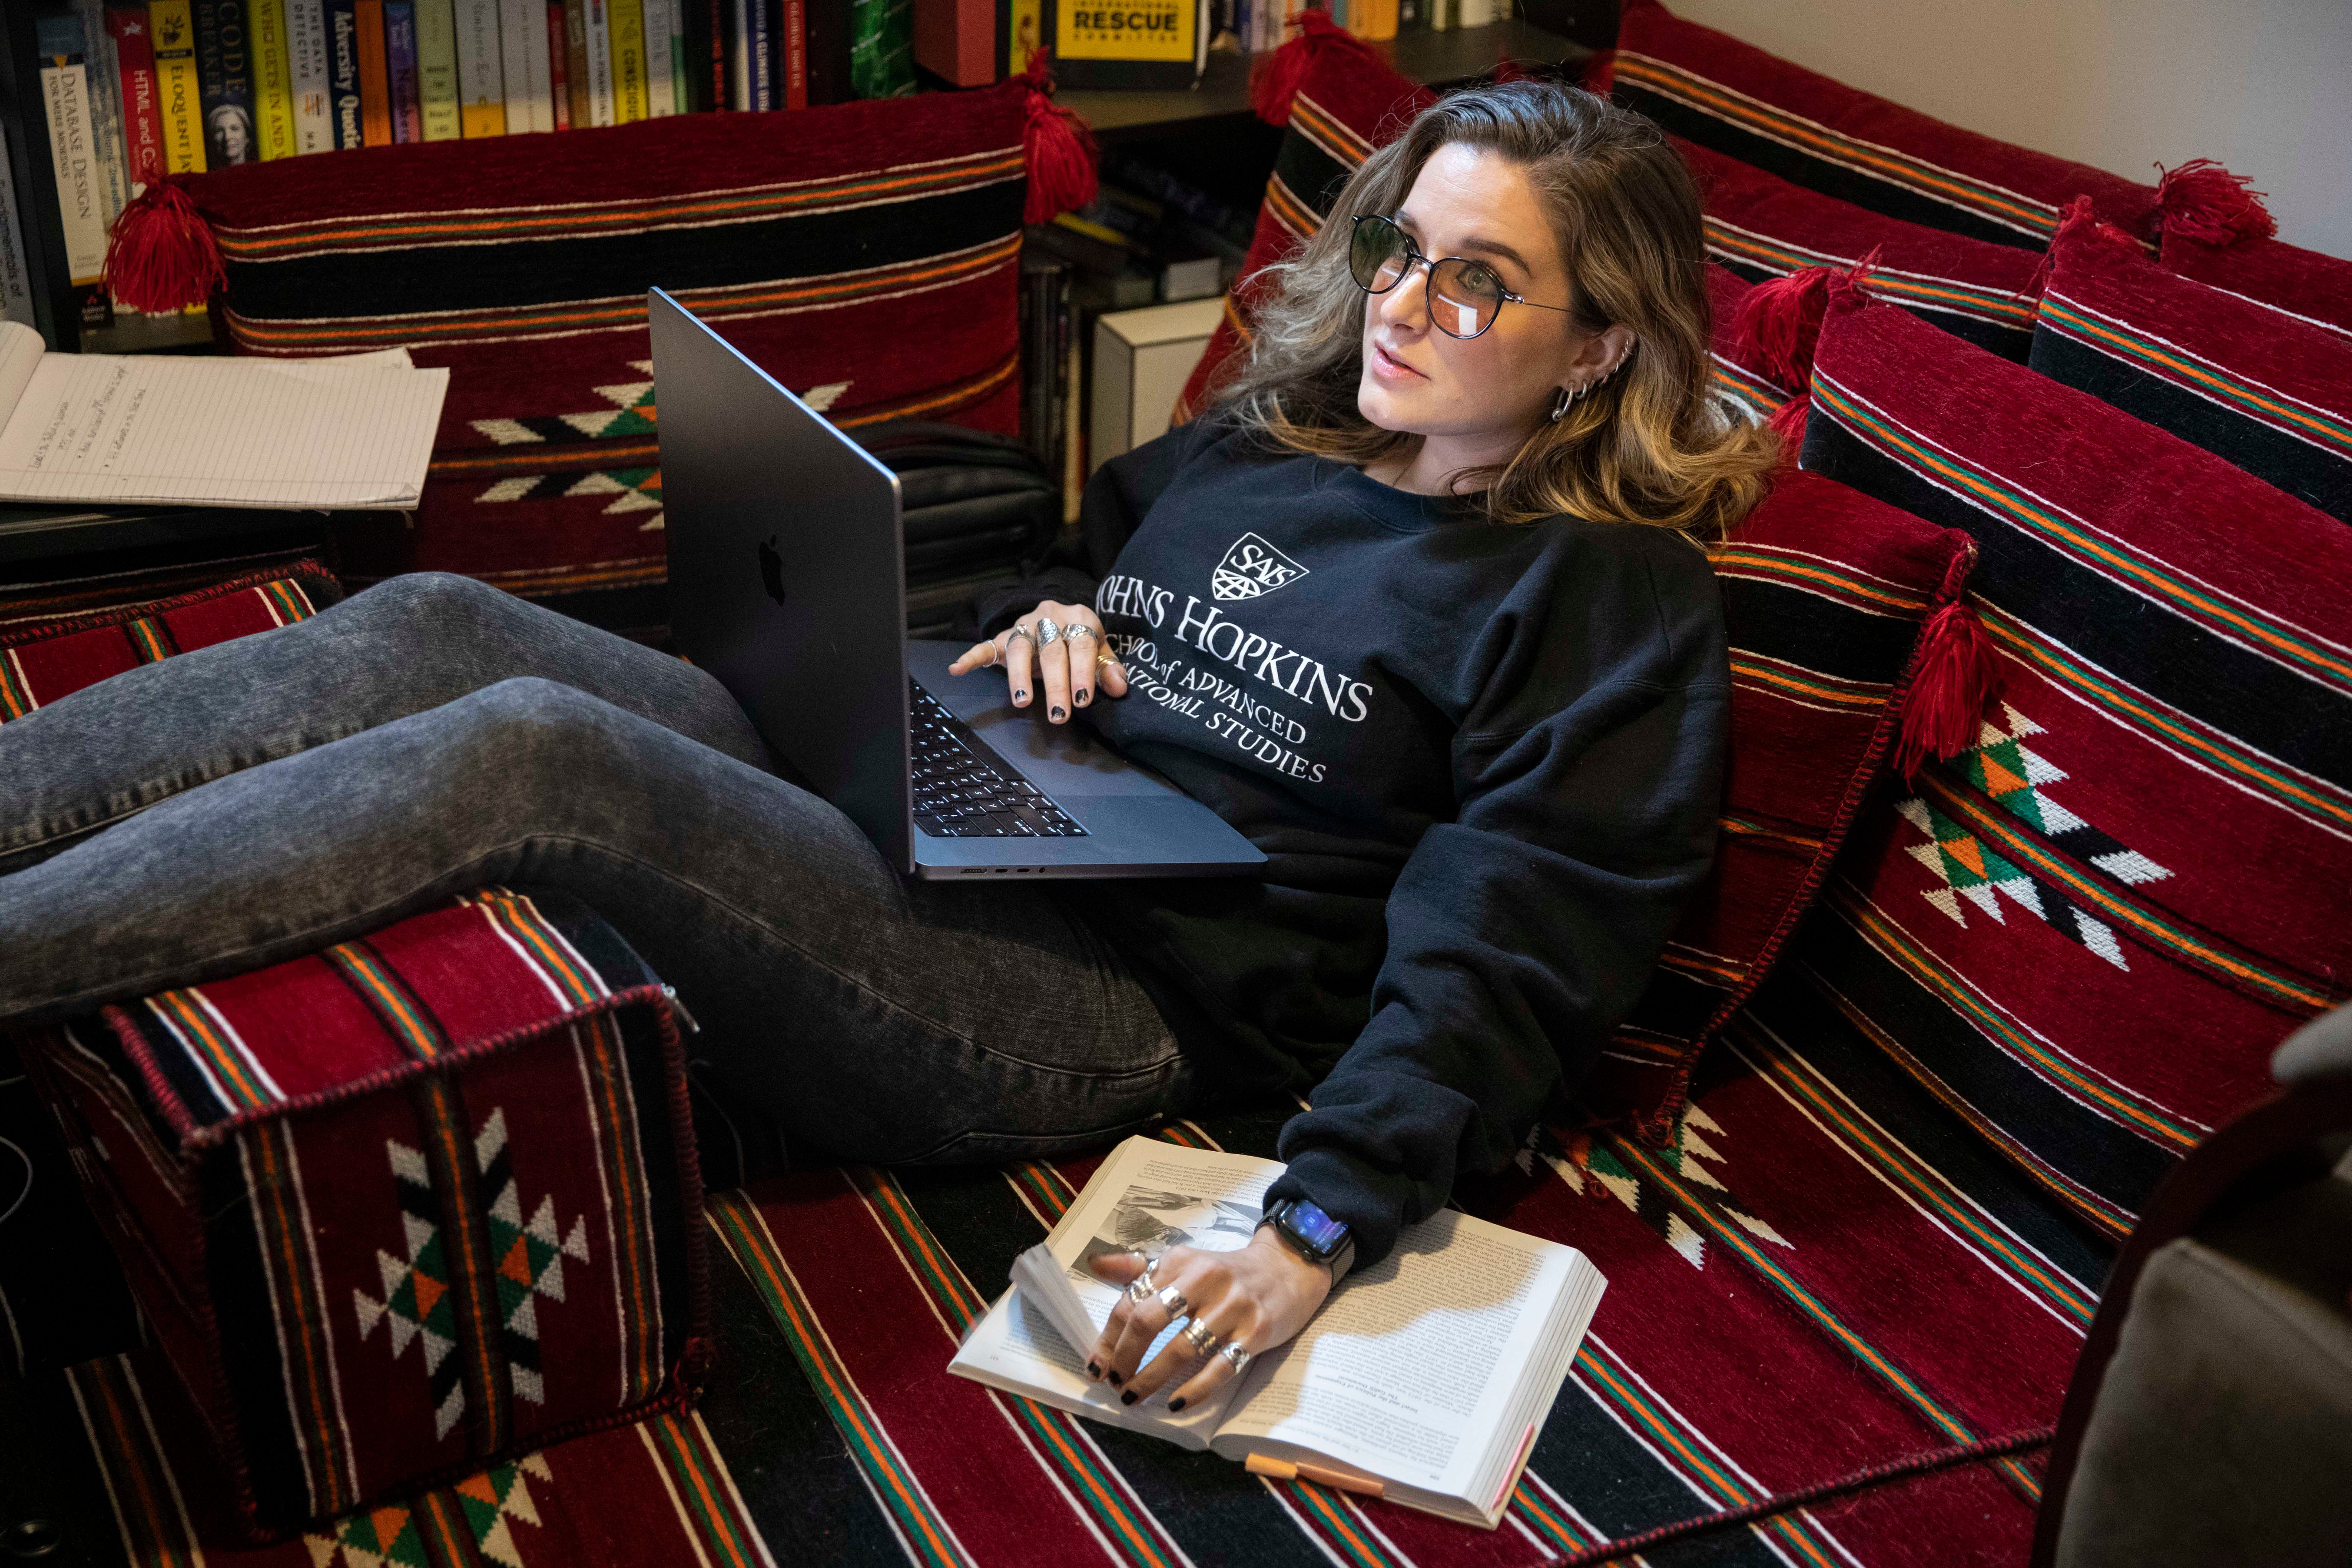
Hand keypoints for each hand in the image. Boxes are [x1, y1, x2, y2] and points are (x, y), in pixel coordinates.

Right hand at [946, 600, 1128, 723]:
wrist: (1060, 615)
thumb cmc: (1081, 640)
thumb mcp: (1100, 650)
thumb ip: (1108, 668)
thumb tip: (1120, 688)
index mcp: (1079, 617)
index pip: (1081, 644)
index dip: (1082, 672)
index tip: (1082, 700)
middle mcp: (1050, 616)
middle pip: (1051, 650)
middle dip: (1055, 684)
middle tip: (1058, 714)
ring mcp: (1024, 625)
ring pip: (1019, 647)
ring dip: (1019, 676)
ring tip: (1021, 701)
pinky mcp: (1004, 635)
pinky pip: (986, 645)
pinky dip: (971, 657)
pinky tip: (957, 668)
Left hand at [1083, 1228, 1331, 1411]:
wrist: (1288, 1268)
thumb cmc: (1226, 1273)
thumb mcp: (1184, 1261)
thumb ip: (1139, 1268)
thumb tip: (1096, 1265)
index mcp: (1179, 1262)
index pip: (1132, 1301)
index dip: (1109, 1338)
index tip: (1097, 1366)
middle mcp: (1204, 1279)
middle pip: (1149, 1320)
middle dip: (1124, 1357)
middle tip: (1114, 1384)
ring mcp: (1232, 1306)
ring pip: (1181, 1349)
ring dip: (1151, 1379)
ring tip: (1134, 1397)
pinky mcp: (1256, 1331)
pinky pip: (1220, 1368)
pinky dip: (1195, 1390)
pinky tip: (1176, 1403)